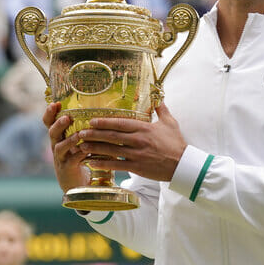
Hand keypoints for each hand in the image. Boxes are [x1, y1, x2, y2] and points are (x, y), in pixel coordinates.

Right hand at [44, 102, 89, 192]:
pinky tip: (85, 150)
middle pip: (52, 133)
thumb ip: (88, 130)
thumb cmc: (83, 158)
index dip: (50, 113)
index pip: (50, 123)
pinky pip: (71, 160)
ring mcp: (61, 157)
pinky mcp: (67, 168)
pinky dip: (78, 154)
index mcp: (60, 137)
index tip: (55, 103)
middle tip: (66, 117)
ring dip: (69, 140)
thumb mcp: (83, 141)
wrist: (79, 183)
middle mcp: (57, 145)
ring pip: (59, 147)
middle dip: (58, 124)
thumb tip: (103, 113)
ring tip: (78, 135)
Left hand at [70, 103, 186, 181]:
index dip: (105, 121)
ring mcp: (137, 154)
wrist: (183, 164)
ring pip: (111, 150)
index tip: (92, 120)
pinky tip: (92, 162)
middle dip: (94, 134)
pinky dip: (103, 164)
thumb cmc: (176, 143)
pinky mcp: (137, 167)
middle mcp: (138, 140)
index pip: (121, 123)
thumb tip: (158, 97)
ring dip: (94, 148)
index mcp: (145, 128)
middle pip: (112, 136)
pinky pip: (116, 164)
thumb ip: (162, 110)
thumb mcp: (170, 123)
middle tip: (80, 132)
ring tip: (81, 146)